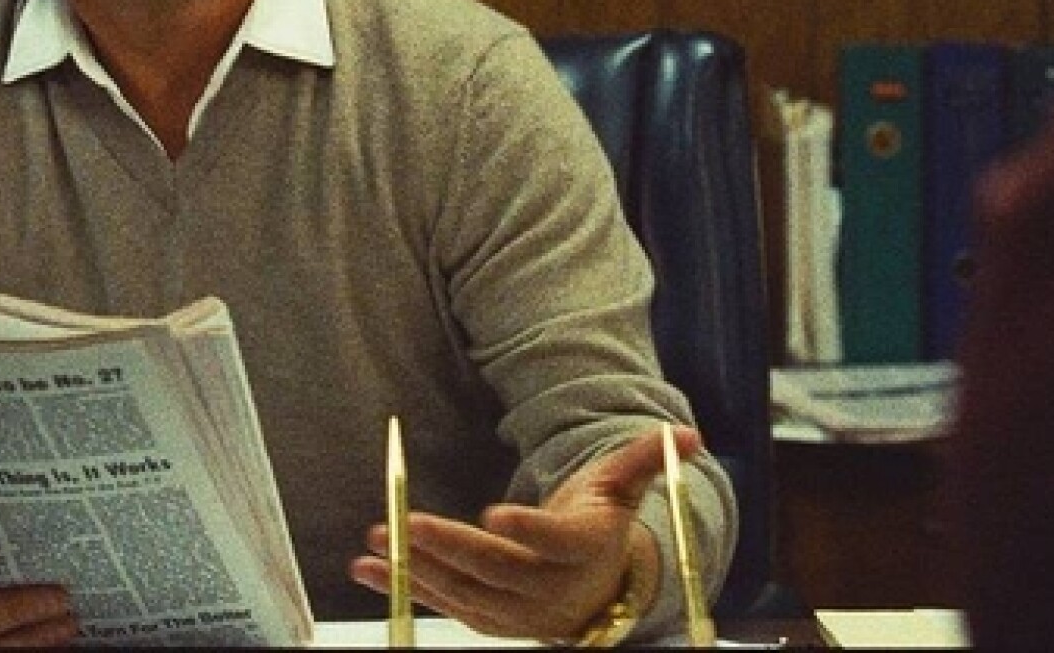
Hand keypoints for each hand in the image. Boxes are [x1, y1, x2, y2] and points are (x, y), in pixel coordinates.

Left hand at [349, 424, 701, 640]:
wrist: (596, 589)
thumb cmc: (601, 525)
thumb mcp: (624, 488)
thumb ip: (646, 459)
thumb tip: (686, 434)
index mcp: (584, 551)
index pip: (556, 544)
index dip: (528, 532)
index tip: (496, 515)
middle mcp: (550, 589)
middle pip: (497, 570)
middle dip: (450, 548)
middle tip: (409, 523)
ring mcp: (515, 610)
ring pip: (463, 591)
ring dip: (416, 569)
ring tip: (376, 542)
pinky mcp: (486, 619)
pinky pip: (442, 604)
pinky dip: (403, 588)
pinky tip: (367, 568)